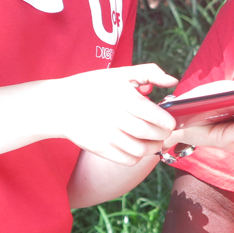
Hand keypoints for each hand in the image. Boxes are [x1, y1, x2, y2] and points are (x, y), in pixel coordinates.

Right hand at [52, 64, 178, 165]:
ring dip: (153, 147)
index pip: (153, 115)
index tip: (170, 121)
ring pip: (140, 150)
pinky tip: (138, 147)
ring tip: (154, 140)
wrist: (60, 104)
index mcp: (122, 97)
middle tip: (165, 131)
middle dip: (162, 134)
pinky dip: (138, 156)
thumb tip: (172, 81)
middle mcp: (115, 117)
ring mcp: (106, 136)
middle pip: (149, 134)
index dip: (167, 121)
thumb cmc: (94, 86)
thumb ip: (149, 73)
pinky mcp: (100, 149)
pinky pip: (127, 160)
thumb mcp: (120, 73)